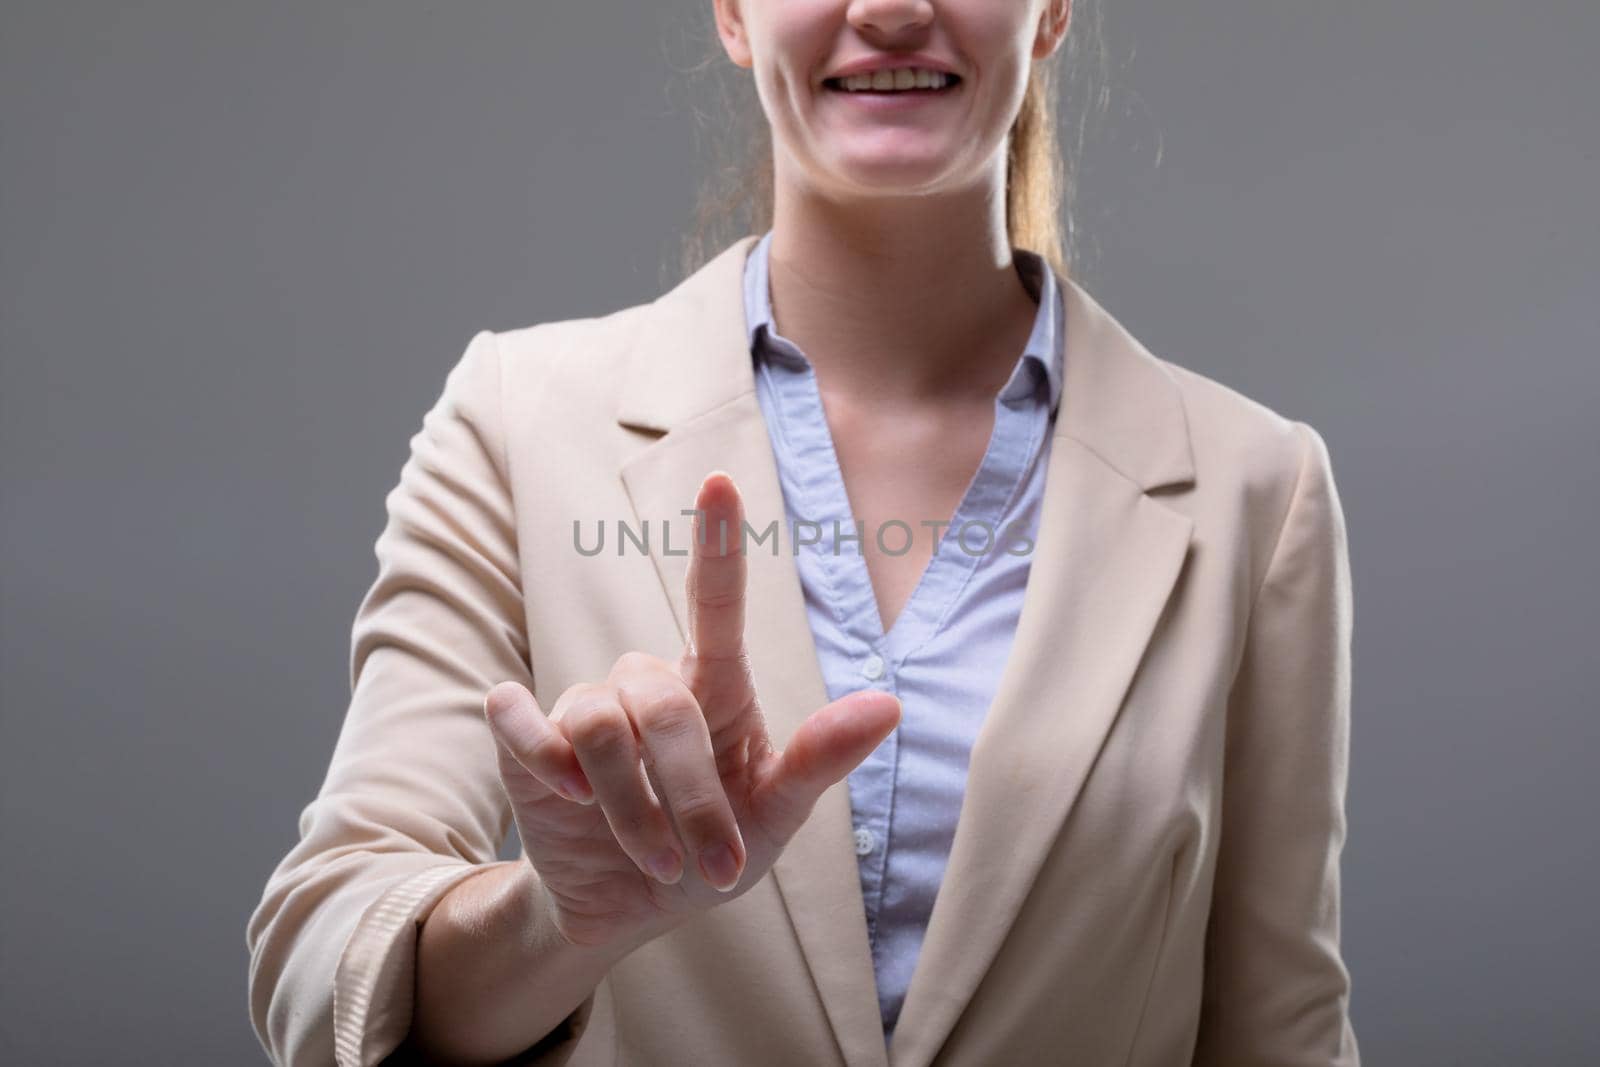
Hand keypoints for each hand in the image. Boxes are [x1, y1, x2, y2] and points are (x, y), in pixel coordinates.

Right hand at [483, 470, 901, 947]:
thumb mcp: (776, 816)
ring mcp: (582, 704)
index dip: (716, 545)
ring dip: (634, 813)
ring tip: (657, 861)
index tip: (719, 481)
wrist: (624, 907)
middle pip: (664, 707)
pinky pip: (520, 723)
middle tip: (710, 865)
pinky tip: (563, 795)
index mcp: (714, 689)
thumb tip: (891, 705)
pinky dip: (545, 764)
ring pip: (600, 731)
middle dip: (690, 796)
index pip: (714, 604)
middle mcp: (647, 682)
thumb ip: (820, 760)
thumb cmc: (711, 851)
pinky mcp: (524, 737)